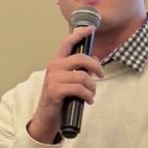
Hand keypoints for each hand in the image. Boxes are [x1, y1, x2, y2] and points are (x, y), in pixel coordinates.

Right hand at [27, 28, 104, 143]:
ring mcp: (53, 79)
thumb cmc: (59, 99)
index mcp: (57, 62)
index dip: (79, 34)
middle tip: (101, 75)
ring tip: (91, 94)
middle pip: (81, 58)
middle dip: (95, 67)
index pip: (67, 43)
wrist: (46, 118)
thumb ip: (79, 69)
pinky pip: (79, 89)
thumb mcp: (68, 81)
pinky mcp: (55, 91)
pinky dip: (87, 95)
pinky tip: (88, 100)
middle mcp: (54, 67)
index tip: (90, 29)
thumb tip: (95, 59)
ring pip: (82, 76)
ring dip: (92, 87)